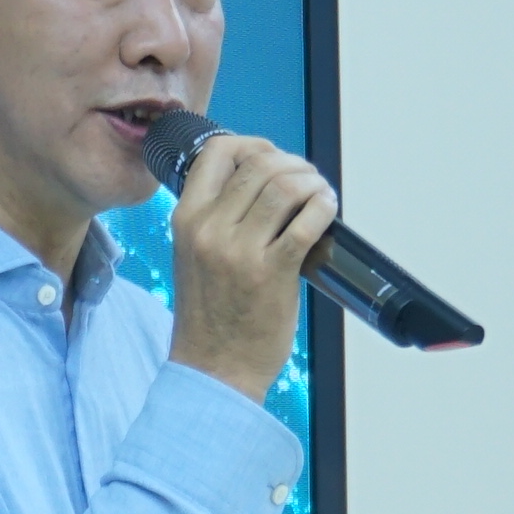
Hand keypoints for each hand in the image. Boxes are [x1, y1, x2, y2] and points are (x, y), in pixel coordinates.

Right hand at [165, 131, 335, 400]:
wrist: (213, 369)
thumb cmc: (210, 317)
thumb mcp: (194, 256)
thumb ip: (216, 219)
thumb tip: (262, 184)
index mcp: (186, 220)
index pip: (216, 153)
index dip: (252, 143)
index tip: (271, 155)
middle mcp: (209, 229)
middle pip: (258, 163)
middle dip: (292, 162)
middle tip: (306, 178)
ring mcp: (240, 251)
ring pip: (284, 186)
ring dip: (312, 182)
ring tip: (320, 193)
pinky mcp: (272, 272)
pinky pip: (306, 221)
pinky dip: (323, 206)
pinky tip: (327, 209)